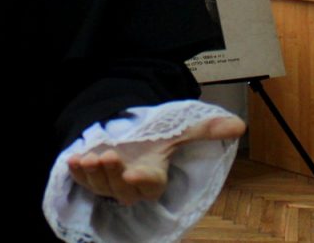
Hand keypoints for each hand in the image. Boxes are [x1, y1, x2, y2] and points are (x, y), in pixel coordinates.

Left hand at [67, 115, 244, 205]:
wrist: (124, 139)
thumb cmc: (151, 140)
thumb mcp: (175, 130)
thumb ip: (204, 129)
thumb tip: (239, 125)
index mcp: (153, 177)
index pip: (150, 185)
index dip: (142, 181)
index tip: (134, 174)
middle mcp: (131, 185)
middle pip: (122, 189)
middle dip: (113, 175)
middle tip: (107, 156)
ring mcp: (109, 184)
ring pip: (101, 186)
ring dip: (94, 174)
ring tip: (89, 156)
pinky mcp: (91, 179)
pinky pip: (82, 181)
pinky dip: (77, 172)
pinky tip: (73, 160)